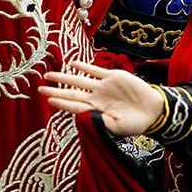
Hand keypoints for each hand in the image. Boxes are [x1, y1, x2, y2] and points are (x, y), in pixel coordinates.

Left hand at [38, 60, 163, 136]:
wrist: (152, 110)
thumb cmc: (134, 123)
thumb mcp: (116, 127)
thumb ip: (99, 122)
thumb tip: (83, 116)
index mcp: (96, 112)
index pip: (74, 107)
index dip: (62, 103)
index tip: (49, 100)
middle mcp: (96, 98)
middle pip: (72, 93)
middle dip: (56, 90)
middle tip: (39, 88)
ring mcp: (103, 87)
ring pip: (79, 80)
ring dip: (64, 77)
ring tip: (49, 74)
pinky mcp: (113, 77)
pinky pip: (95, 71)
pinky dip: (85, 67)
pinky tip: (73, 64)